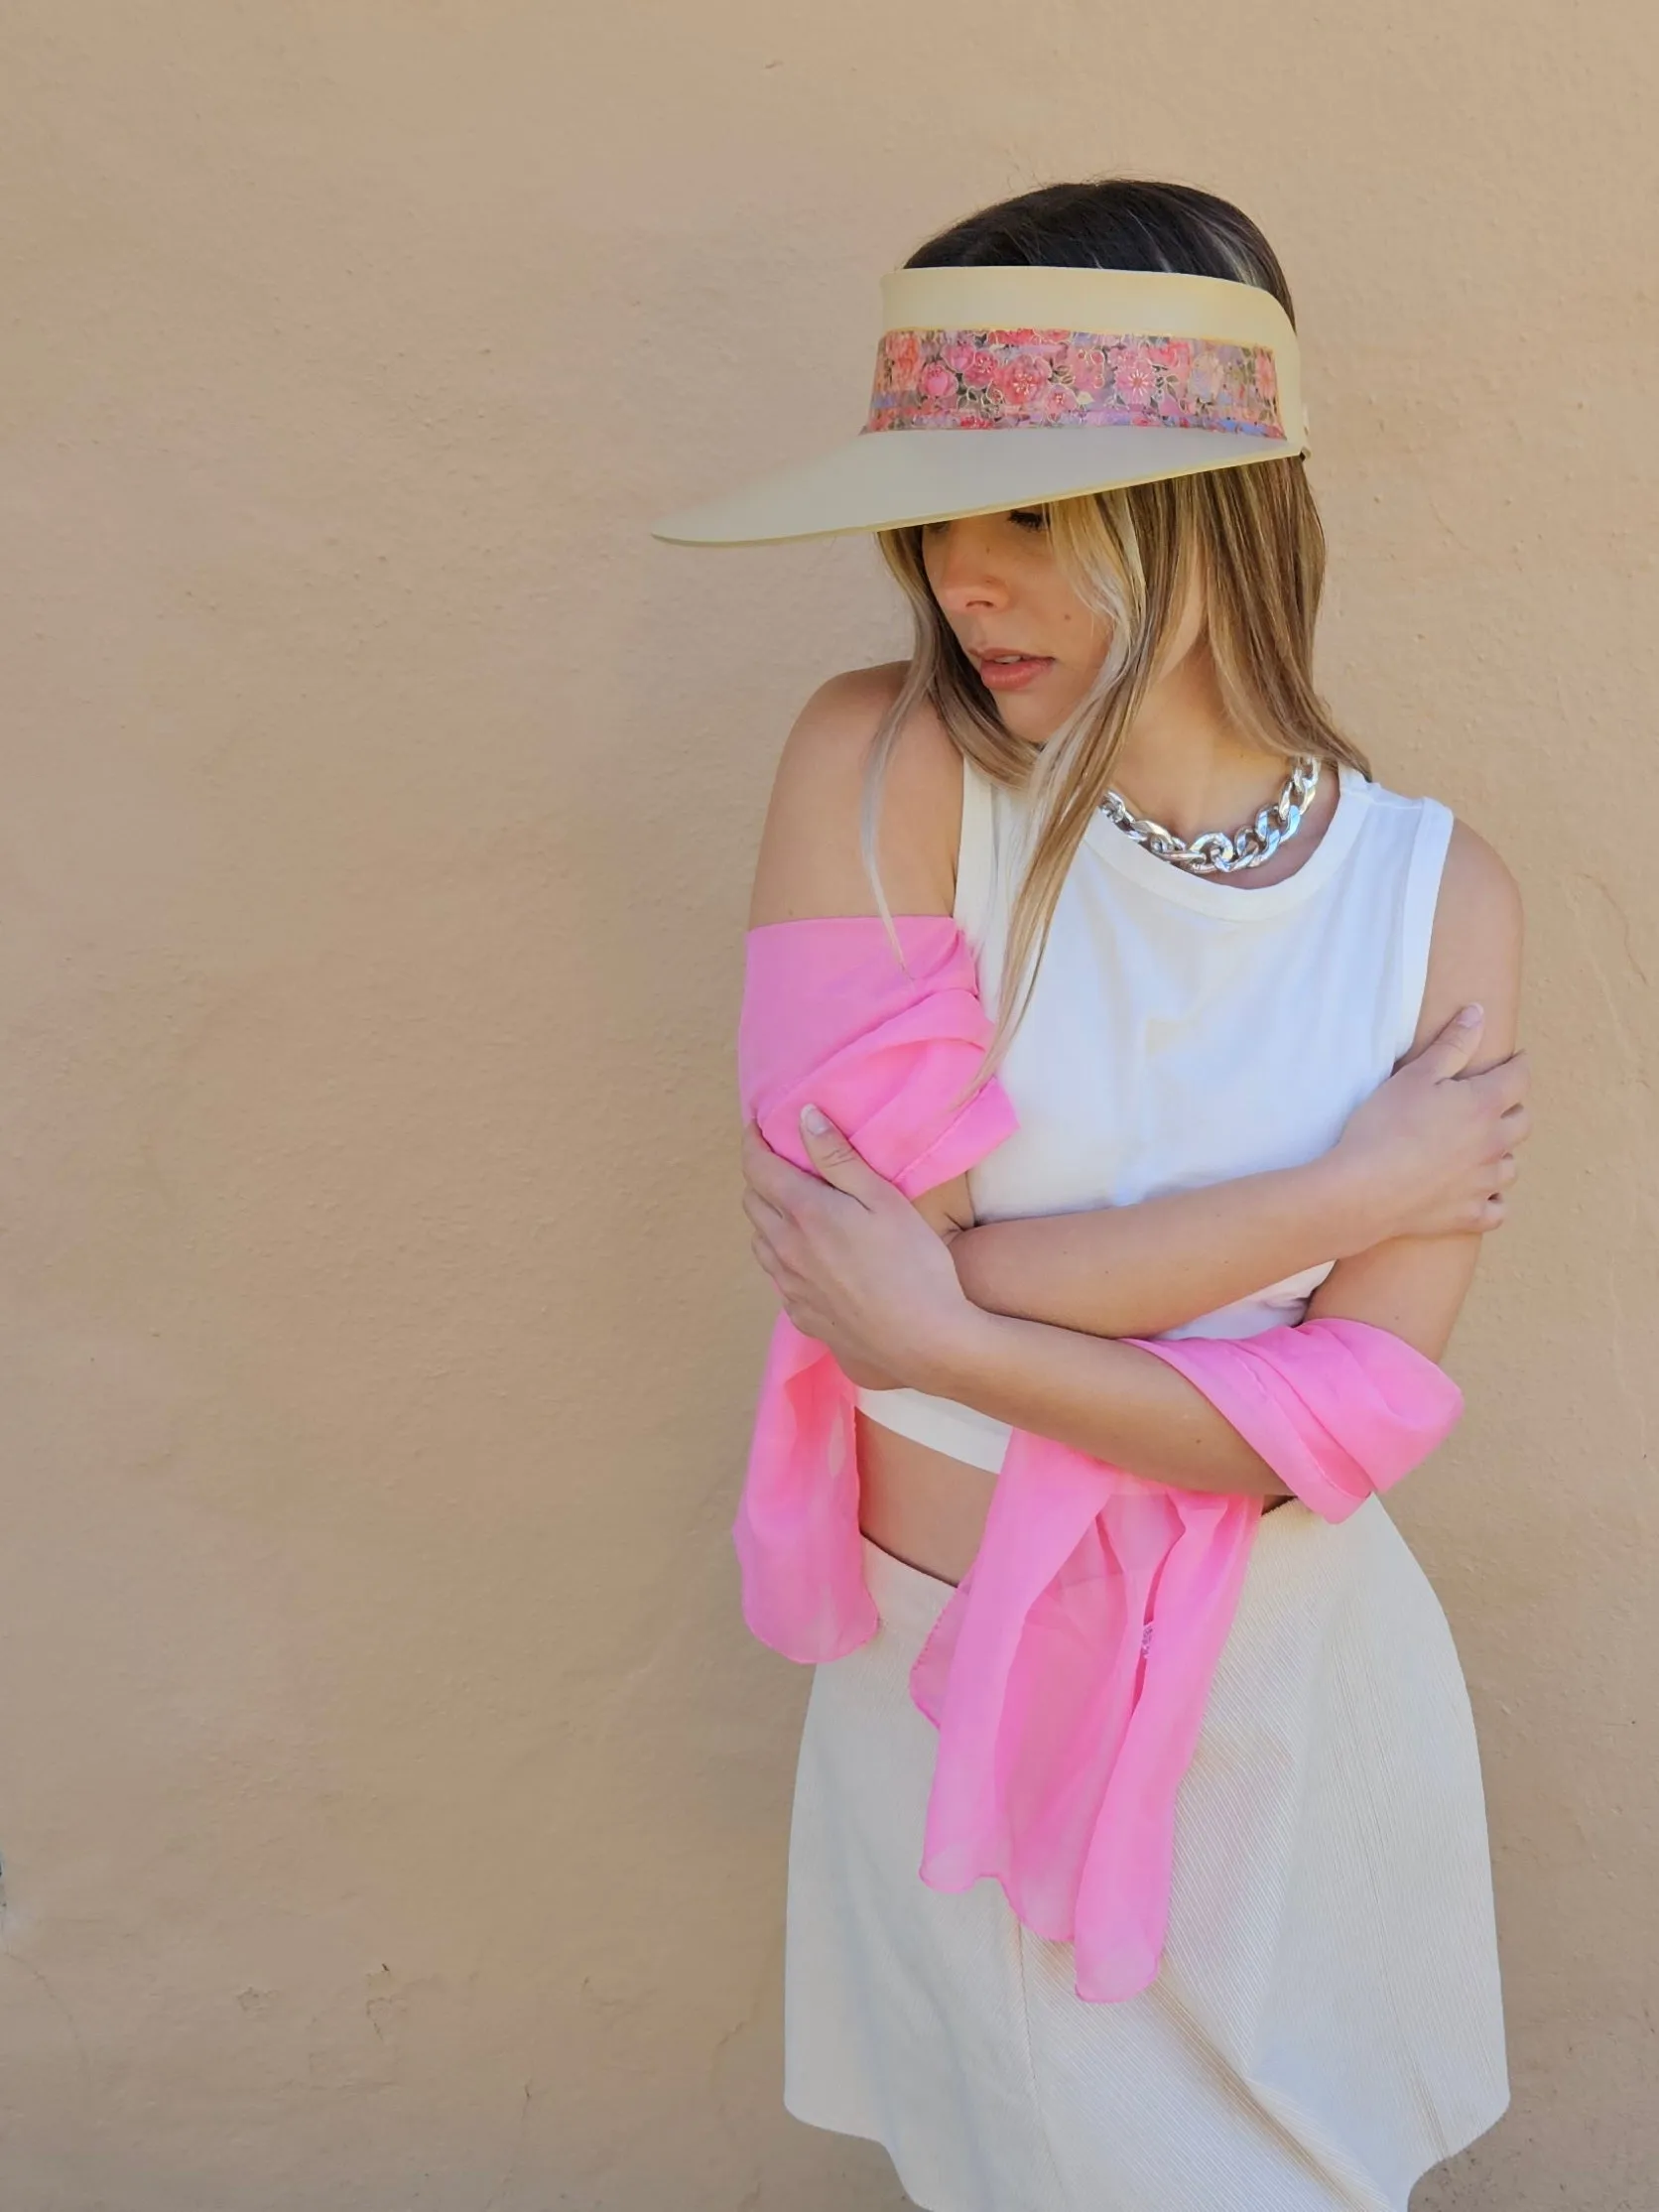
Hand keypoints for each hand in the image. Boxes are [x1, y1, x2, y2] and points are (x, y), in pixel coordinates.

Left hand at [739, 1107, 976, 1390]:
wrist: (924, 1339)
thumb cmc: (913, 1263)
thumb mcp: (883, 1199)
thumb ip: (838, 1158)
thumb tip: (803, 1116)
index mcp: (803, 1213)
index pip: (757, 1166)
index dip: (753, 1140)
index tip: (757, 1125)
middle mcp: (784, 1248)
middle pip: (752, 1201)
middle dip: (761, 1175)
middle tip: (784, 1162)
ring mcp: (788, 1285)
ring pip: (759, 1239)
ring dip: (768, 1216)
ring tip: (795, 1207)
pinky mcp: (800, 1313)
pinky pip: (775, 1274)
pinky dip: (781, 1253)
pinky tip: (807, 1255)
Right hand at [1333, 1005, 1530, 1241]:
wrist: (1364, 1189)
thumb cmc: (1385, 1126)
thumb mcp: (1415, 1075)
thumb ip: (1452, 1044)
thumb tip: (1479, 1012)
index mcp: (1485, 1104)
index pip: (1519, 1077)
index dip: (1518, 1064)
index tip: (1515, 1060)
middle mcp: (1494, 1144)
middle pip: (1522, 1121)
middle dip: (1512, 1107)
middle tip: (1492, 1102)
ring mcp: (1484, 1183)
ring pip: (1512, 1165)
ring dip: (1502, 1153)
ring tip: (1482, 1147)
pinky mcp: (1469, 1215)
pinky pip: (1498, 1208)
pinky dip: (1493, 1198)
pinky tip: (1479, 1191)